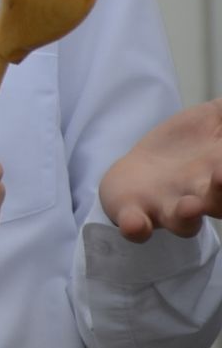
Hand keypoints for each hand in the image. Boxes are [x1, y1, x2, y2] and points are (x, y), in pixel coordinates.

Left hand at [100, 100, 221, 242]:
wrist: (141, 168)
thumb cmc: (187, 146)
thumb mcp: (212, 119)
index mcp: (221, 174)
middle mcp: (201, 197)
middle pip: (219, 203)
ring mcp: (167, 207)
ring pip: (183, 221)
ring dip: (187, 216)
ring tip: (190, 207)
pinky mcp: (135, 213)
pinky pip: (137, 226)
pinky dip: (137, 228)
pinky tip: (136, 223)